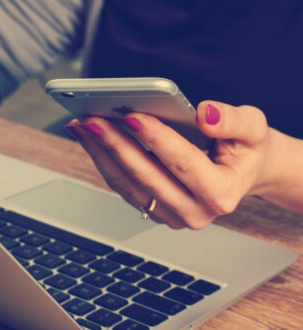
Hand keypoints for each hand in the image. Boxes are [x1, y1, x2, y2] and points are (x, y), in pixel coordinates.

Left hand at [66, 101, 272, 228]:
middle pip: (147, 177)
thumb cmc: (245, 150)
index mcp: (221, 193)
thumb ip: (234, 121)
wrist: (240, 172)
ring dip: (102, 154)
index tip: (131, 115)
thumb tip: (204, 115)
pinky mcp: (155, 209)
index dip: (156, 139)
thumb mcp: (253, 129)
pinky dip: (105, 161)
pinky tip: (92, 139)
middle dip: (117, 145)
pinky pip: (123, 187)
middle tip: (93, 119)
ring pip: (128, 185)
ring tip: (84, 126)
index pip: (183, 163)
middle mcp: (194, 212)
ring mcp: (171, 215)